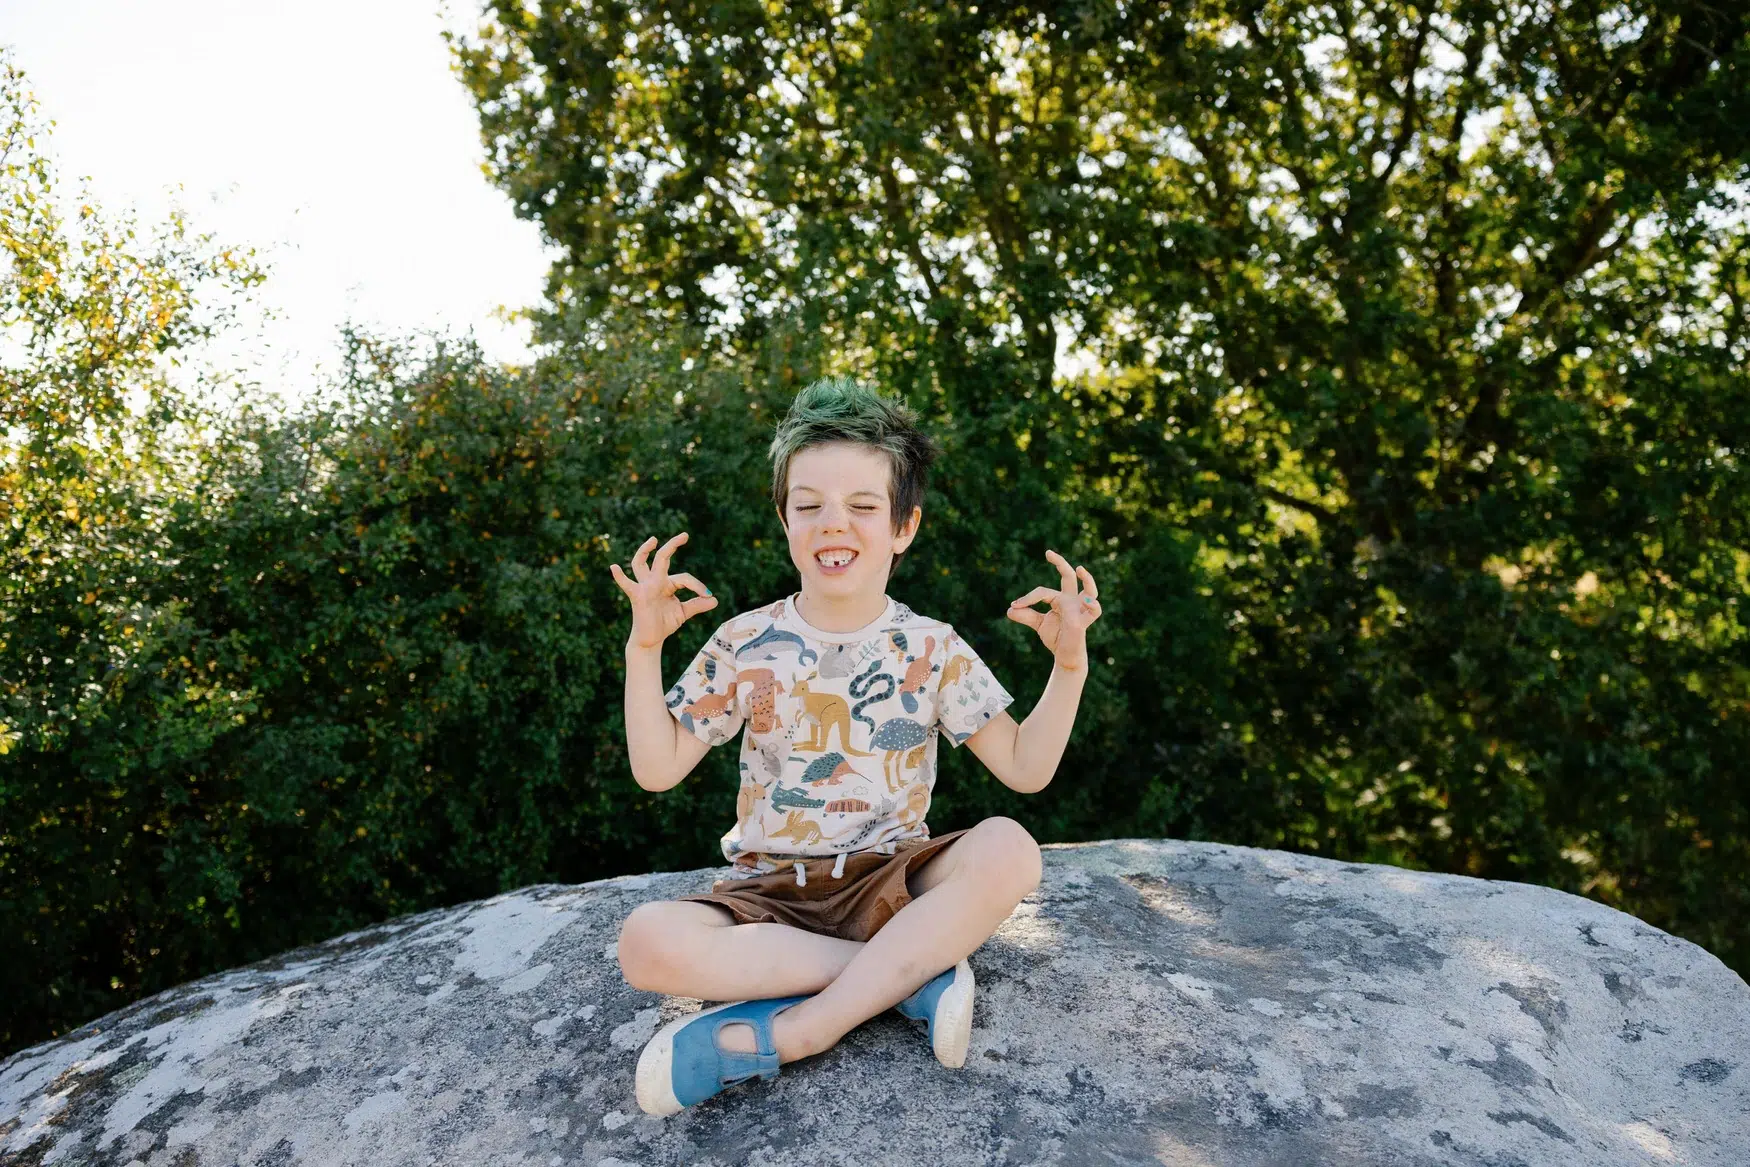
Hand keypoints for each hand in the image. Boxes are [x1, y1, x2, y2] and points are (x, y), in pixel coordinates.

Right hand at [609, 532, 717, 650]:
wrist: (651, 640)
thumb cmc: (664, 623)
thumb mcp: (683, 612)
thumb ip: (697, 604)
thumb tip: (715, 600)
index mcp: (667, 583)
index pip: (684, 578)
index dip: (698, 585)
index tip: (708, 595)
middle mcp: (655, 581)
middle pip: (662, 558)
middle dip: (672, 545)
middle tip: (685, 535)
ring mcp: (644, 587)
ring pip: (640, 564)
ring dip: (644, 550)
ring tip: (654, 540)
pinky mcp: (637, 597)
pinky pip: (627, 585)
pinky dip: (619, 577)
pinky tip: (614, 567)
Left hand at [1006, 549, 1101, 669]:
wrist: (1065, 657)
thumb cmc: (1057, 637)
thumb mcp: (1038, 624)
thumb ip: (1026, 615)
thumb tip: (1010, 610)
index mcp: (1062, 599)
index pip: (1043, 592)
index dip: (1028, 598)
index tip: (1015, 605)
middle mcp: (1073, 601)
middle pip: (1069, 577)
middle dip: (1060, 563)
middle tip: (1048, 552)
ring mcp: (1079, 611)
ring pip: (1090, 591)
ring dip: (1088, 580)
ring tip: (1080, 569)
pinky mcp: (1082, 623)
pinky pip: (1093, 612)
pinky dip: (1093, 606)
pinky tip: (1088, 601)